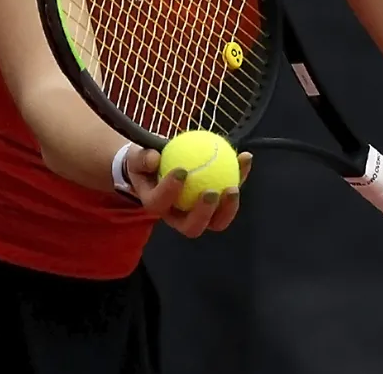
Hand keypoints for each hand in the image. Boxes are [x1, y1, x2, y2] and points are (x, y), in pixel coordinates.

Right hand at [125, 147, 252, 236]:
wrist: (156, 168)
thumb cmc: (146, 164)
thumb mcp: (137, 157)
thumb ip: (142, 157)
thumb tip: (154, 158)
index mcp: (155, 205)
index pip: (160, 204)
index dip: (170, 191)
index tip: (181, 170)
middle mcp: (177, 217)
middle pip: (192, 227)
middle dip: (204, 213)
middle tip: (212, 192)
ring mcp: (198, 214)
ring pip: (215, 222)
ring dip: (227, 209)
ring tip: (234, 188)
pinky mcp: (216, 205)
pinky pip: (229, 196)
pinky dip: (240, 177)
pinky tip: (245, 158)